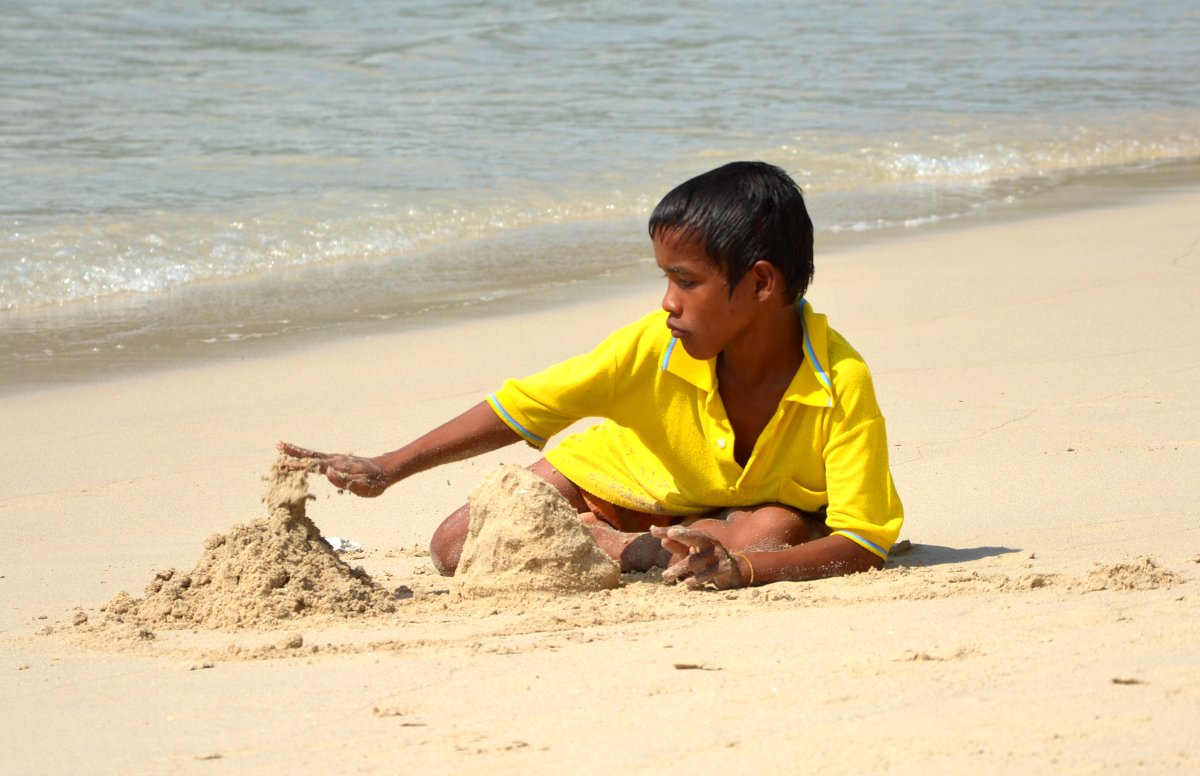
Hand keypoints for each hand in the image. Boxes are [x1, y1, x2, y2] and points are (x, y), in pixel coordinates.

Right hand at [276, 441, 390, 497]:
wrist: (385, 471)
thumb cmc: (375, 481)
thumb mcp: (364, 486)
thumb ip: (347, 481)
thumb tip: (328, 474)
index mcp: (338, 466)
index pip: (315, 464)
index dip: (300, 464)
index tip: (286, 463)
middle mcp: (335, 460)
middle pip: (310, 454)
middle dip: (293, 451)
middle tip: (277, 445)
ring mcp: (335, 460)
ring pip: (312, 455)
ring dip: (297, 452)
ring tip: (282, 448)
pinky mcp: (337, 463)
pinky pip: (318, 460)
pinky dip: (306, 458)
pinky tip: (300, 460)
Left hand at [649, 526, 746, 589]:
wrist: (733, 572)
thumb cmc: (706, 560)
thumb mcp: (691, 553)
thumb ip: (677, 546)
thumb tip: (660, 538)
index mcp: (701, 537)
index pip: (682, 533)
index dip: (667, 531)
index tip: (653, 531)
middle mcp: (710, 543)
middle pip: (696, 537)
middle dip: (683, 534)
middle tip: (670, 534)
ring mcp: (717, 556)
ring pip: (696, 561)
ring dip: (680, 568)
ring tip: (666, 576)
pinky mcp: (724, 569)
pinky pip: (709, 573)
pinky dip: (698, 579)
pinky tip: (687, 583)